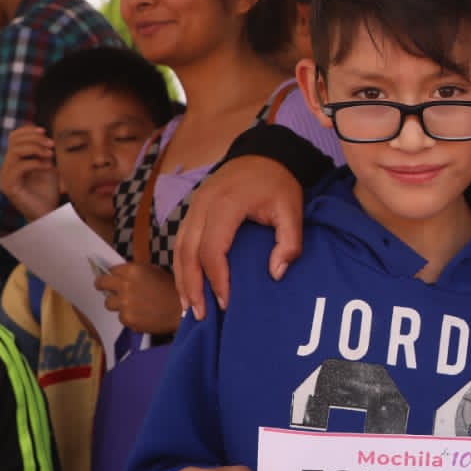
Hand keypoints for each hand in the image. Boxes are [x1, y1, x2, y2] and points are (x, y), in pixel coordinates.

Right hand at [0, 125, 60, 221]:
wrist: (48, 213)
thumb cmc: (48, 191)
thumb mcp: (48, 166)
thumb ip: (44, 151)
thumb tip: (44, 134)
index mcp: (14, 160)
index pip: (14, 137)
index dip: (27, 131)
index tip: (44, 131)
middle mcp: (7, 167)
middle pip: (14, 141)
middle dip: (34, 139)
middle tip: (51, 144)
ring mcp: (5, 177)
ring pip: (15, 151)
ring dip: (35, 149)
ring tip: (50, 155)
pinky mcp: (9, 186)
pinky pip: (18, 167)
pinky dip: (35, 163)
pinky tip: (48, 167)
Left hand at [95, 263, 181, 335]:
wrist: (182, 312)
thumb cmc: (172, 290)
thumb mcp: (155, 272)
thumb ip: (136, 272)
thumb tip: (122, 275)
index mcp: (132, 270)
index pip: (111, 270)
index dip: (114, 275)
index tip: (115, 279)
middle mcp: (124, 285)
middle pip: (101, 283)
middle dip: (102, 285)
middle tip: (106, 290)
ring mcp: (124, 303)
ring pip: (109, 303)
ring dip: (117, 304)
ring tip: (131, 306)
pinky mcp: (127, 318)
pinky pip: (121, 317)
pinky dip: (129, 317)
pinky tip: (141, 316)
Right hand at [174, 157, 305, 320]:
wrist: (263, 154)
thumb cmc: (278, 183)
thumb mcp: (292, 210)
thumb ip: (289, 243)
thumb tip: (275, 274)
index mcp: (225, 205)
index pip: (212, 250)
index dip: (217, 280)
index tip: (227, 303)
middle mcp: (202, 205)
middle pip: (187, 253)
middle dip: (192, 287)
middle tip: (199, 316)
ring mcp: (194, 206)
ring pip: (178, 248)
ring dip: (182, 280)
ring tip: (189, 308)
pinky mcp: (192, 210)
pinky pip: (180, 241)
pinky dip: (181, 265)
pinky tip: (187, 285)